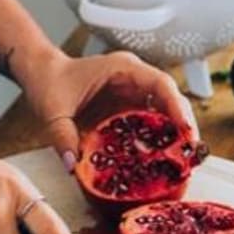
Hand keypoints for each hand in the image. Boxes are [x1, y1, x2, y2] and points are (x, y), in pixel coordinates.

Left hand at [21, 50, 198, 171]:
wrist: (43, 75)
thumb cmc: (50, 82)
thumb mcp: (53, 111)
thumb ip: (62, 137)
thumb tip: (73, 164)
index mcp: (122, 69)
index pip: (160, 83)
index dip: (176, 106)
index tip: (185, 129)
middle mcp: (134, 79)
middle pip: (172, 99)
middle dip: (185, 125)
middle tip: (190, 154)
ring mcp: (134, 93)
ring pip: (166, 112)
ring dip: (176, 135)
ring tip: (183, 162)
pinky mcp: (130, 109)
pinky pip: (151, 123)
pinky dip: (159, 141)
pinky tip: (162, 161)